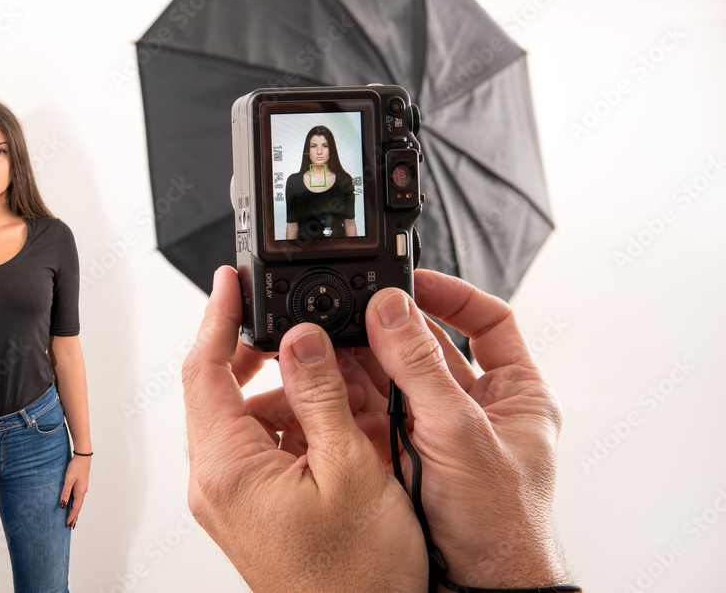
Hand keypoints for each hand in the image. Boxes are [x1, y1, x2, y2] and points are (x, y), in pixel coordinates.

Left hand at [61, 454, 89, 527]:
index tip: (68, 524)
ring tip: (73, 518)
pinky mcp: (81, 484)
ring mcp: (83, 488)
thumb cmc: (76, 467)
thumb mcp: (69, 480)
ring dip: (76, 511)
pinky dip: (76, 504)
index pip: (76, 508)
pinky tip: (74, 504)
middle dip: (75, 517)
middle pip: (79, 507)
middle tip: (71, 526)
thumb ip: (65, 492)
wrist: (83, 456)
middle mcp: (83, 491)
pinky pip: (79, 498)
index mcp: (80, 492)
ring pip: (79, 503)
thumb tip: (63, 505)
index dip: (72, 516)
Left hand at [183, 267, 426, 592]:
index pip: (202, 370)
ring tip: (330, 379)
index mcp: (227, 468)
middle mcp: (215, 482)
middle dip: (253, 350)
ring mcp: (228, 497)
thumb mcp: (350, 470)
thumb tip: (300, 338)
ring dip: (280, 389)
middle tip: (290, 321)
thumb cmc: (359, 575)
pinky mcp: (247, 507)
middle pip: (217, 389)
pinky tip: (328, 420)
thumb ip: (320, 396)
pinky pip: (255, 446)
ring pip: (241, 417)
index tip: (230, 280)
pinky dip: (287, 422)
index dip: (216, 316)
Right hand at [355, 269, 568, 587]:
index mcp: (517, 393)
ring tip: (330, 338)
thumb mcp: (463, 434)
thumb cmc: (502, 525)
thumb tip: (392, 309)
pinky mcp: (403, 452)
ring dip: (363, 359)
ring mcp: (437, 429)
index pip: (489, 321)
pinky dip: (348, 394)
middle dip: (391, 328)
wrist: (476, 589)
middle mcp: (476, 406)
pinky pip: (372, 410)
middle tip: (355, 308)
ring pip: (394, 377)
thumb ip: (422, 369)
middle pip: (431, 346)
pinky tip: (324, 378)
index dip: (453, 295)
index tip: (412, 280)